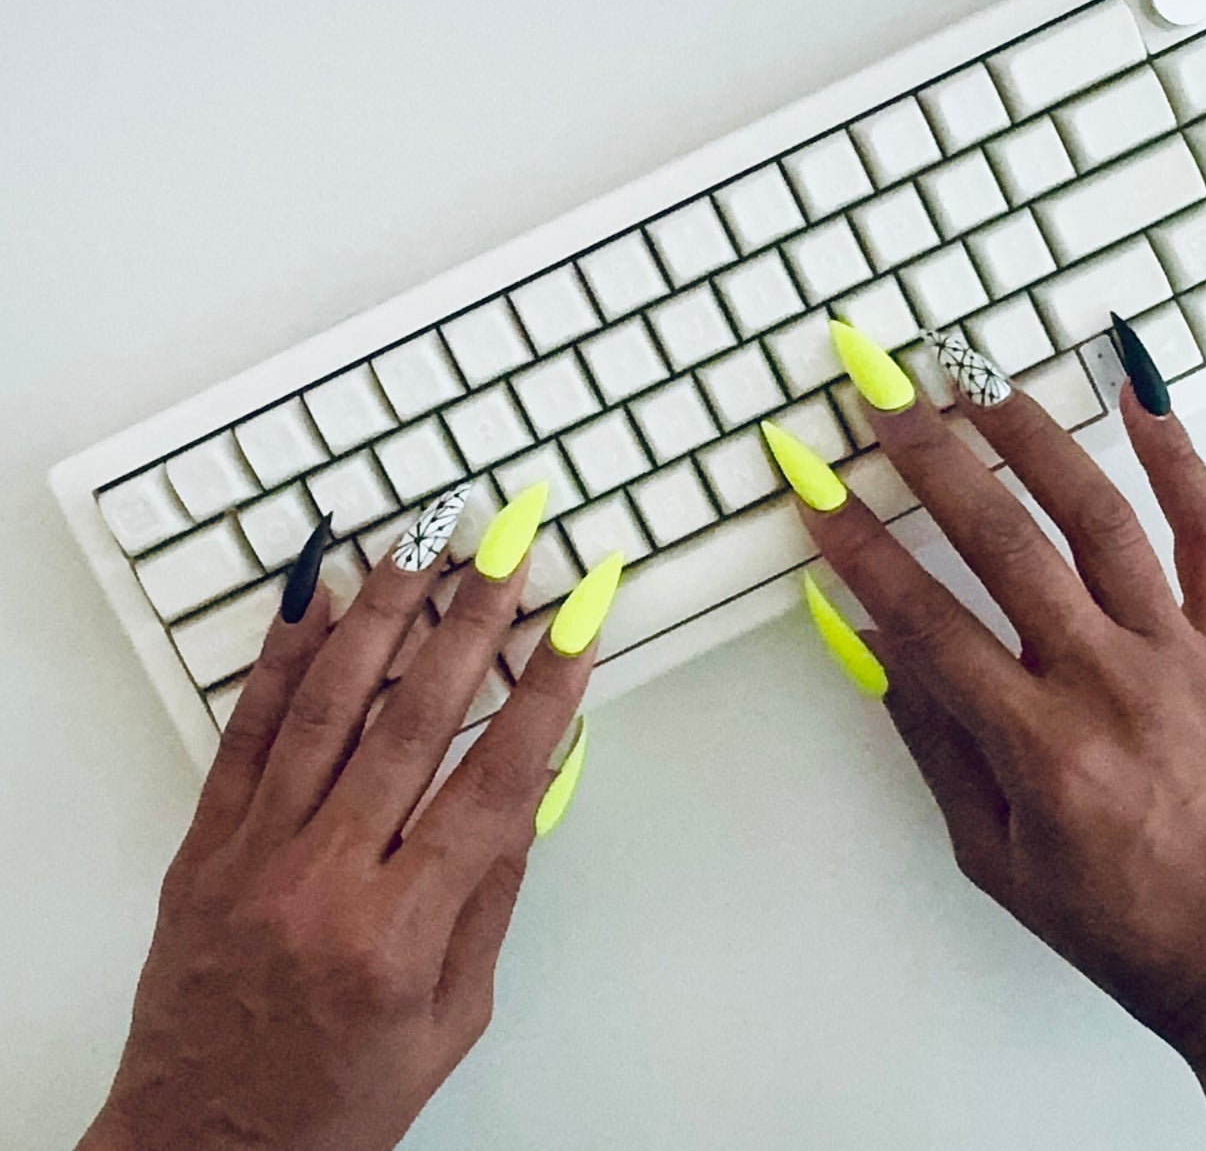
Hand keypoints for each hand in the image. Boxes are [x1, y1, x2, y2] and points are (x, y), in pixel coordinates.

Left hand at [82, 491, 608, 1150]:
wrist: (201, 1149)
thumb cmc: (339, 1096)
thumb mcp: (452, 1014)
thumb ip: (492, 891)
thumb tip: (537, 777)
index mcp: (400, 934)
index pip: (495, 783)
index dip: (546, 691)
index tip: (581, 617)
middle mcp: (324, 879)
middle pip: (414, 720)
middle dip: (474, 619)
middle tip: (512, 544)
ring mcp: (254, 853)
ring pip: (329, 704)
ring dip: (386, 610)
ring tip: (428, 539)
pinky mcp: (203, 844)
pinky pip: (246, 731)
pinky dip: (282, 656)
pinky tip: (315, 594)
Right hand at [793, 349, 1205, 1050]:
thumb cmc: (1127, 924)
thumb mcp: (995, 856)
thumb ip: (934, 742)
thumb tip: (875, 645)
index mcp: (1039, 747)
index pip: (926, 619)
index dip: (858, 547)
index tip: (814, 488)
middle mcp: (1107, 683)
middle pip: (1003, 545)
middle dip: (928, 459)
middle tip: (880, 396)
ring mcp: (1179, 654)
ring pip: (1097, 518)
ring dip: (1030, 437)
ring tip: (977, 377)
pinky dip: (1179, 460)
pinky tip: (1140, 399)